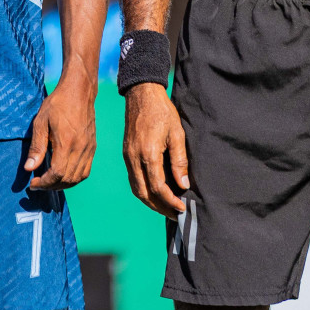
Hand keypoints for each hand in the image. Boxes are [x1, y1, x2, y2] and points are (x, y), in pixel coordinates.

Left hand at [24, 74, 97, 189]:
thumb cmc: (57, 104)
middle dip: (51, 186)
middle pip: (67, 179)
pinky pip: (85, 171)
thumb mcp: (41, 122)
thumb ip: (36, 147)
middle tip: (38, 183)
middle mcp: (80, 149)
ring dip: (63, 184)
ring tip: (49, 182)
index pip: (57, 173)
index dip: (44, 183)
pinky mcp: (92, 148)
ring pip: (78, 178)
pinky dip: (74, 178)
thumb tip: (29, 168)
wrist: (79, 92)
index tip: (33, 183)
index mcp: (67, 143)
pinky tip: (63, 175)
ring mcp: (89, 149)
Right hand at [122, 83, 188, 215]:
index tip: (183, 208)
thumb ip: (179, 161)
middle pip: (143, 193)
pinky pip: (133, 179)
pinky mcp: (126, 154)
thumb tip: (183, 184)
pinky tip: (154, 192)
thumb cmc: (162, 112)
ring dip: (150, 202)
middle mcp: (133, 158)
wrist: (141, 94)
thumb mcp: (177, 134)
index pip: (158, 187)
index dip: (171, 201)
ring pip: (136, 188)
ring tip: (166, 208)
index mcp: (147, 154)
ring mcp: (127, 156)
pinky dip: (143, 191)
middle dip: (160, 207)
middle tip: (175, 214)